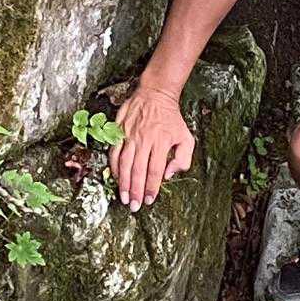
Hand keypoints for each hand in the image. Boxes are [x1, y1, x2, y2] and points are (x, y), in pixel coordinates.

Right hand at [109, 86, 194, 211]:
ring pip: (124, 163)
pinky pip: (114, 152)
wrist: (155, 94)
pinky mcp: (119, 130)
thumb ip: (183, 158)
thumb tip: (168, 174)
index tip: (149, 200)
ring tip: (124, 197)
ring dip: (123, 182)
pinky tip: (115, 178)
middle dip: (136, 191)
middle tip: (134, 206)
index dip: (152, 187)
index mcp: (162, 142)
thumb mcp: (186, 137)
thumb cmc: (172, 118)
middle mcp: (145, 139)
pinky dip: (113, 166)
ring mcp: (130, 135)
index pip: (155, 170)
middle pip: (138, 170)